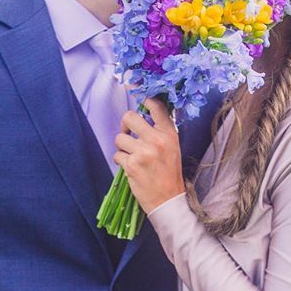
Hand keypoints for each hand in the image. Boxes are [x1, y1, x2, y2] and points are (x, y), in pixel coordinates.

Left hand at [114, 98, 184, 214]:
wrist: (168, 199)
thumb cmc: (169, 172)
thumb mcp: (172, 147)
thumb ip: (160, 130)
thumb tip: (144, 113)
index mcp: (169, 134)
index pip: (155, 107)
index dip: (143, 97)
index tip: (136, 91)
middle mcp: (157, 140)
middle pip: (129, 117)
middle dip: (125, 125)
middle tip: (128, 132)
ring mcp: (143, 152)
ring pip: (120, 138)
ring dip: (122, 147)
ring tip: (132, 156)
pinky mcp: (131, 165)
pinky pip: (117, 155)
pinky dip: (121, 161)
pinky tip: (131, 168)